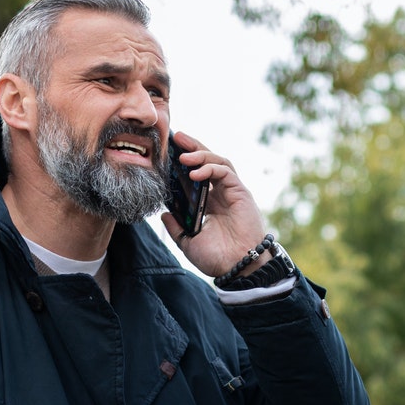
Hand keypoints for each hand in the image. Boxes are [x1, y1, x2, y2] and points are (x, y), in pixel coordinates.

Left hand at [161, 130, 271, 279]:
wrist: (237, 267)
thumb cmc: (217, 258)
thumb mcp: (188, 242)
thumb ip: (176, 228)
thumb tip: (164, 214)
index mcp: (209, 203)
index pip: (196, 175)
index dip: (184, 162)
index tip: (168, 152)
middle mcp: (221, 194)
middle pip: (207, 162)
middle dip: (192, 147)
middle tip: (175, 137)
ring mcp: (231, 192)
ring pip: (217, 162)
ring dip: (200, 154)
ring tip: (182, 154)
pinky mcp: (240, 192)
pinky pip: (225, 172)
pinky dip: (210, 168)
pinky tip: (195, 172)